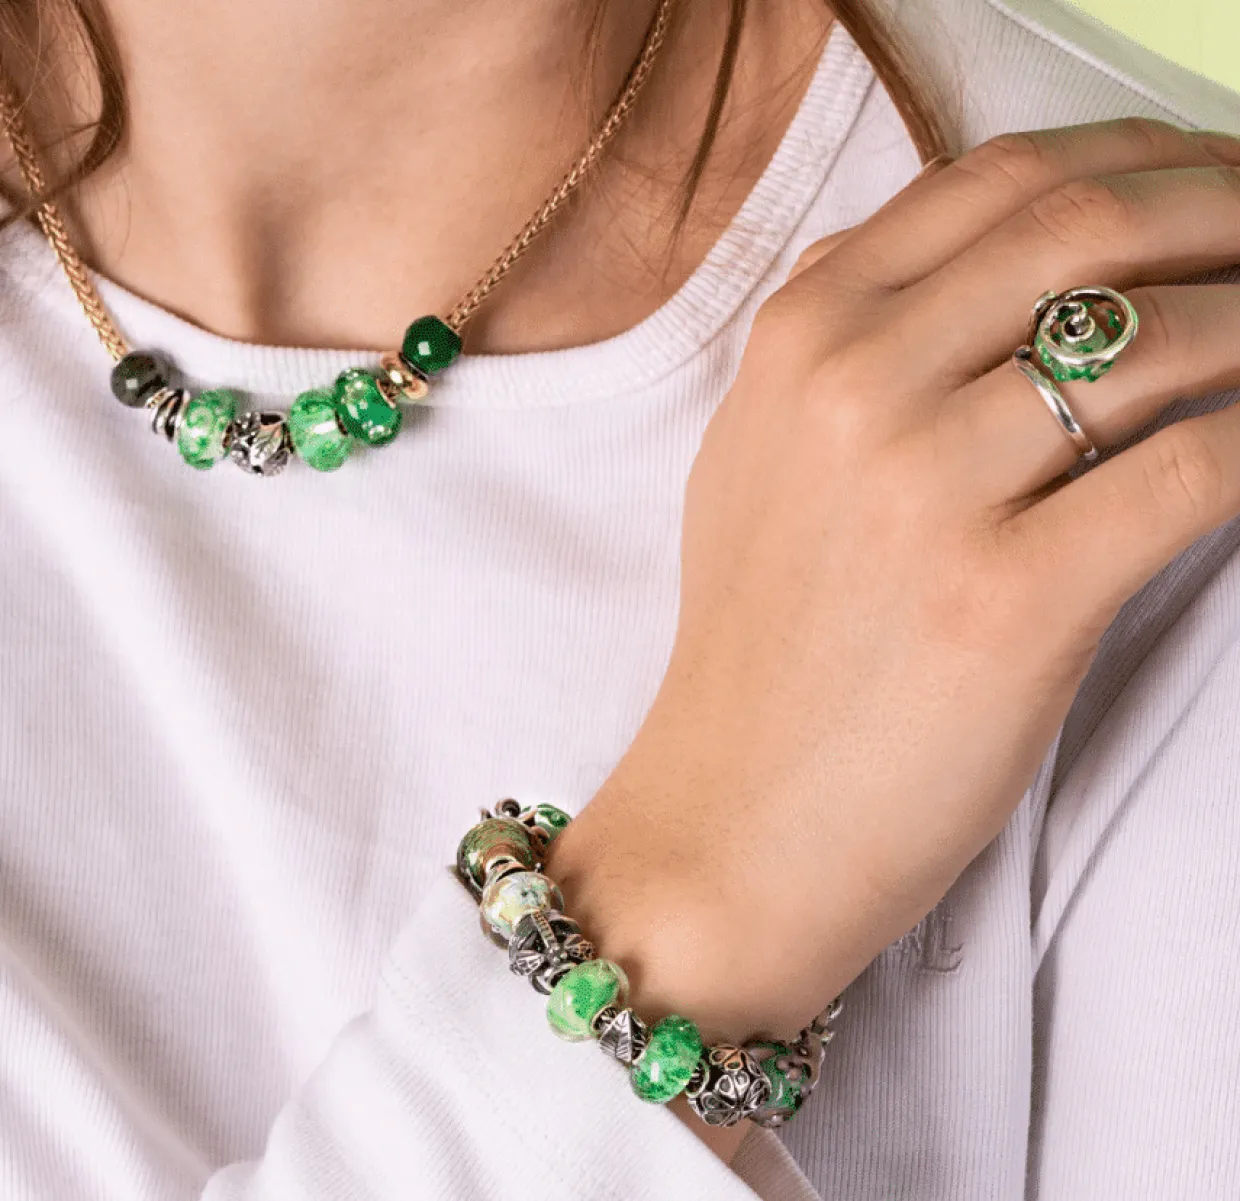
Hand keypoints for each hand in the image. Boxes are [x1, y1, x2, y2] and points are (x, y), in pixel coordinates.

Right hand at [549, 119, 1239, 1041]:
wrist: (732, 819)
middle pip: (1088, 232)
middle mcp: (853, 390)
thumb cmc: (758, 652)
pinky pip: (1191, 472)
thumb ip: (835, 346)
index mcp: (799, 342)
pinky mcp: (1007, 601)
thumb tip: (949, 257)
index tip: (1208, 182)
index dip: (1136, 163)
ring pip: (1159, 342)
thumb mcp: (753, 463)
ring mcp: (924, 491)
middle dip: (1222, 212)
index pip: (999, 182)